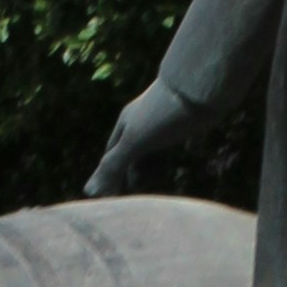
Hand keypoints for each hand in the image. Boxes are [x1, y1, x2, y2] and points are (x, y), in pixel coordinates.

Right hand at [87, 78, 197, 197]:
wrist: (198, 87)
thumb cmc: (162, 113)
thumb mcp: (134, 141)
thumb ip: (114, 166)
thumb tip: (88, 192)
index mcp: (126, 125)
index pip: (111, 156)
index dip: (109, 177)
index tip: (109, 199)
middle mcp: (141, 124)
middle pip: (130, 155)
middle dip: (127, 175)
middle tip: (128, 199)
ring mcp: (162, 125)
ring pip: (150, 152)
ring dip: (147, 171)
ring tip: (147, 190)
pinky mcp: (183, 126)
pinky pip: (169, 148)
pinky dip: (164, 163)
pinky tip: (168, 171)